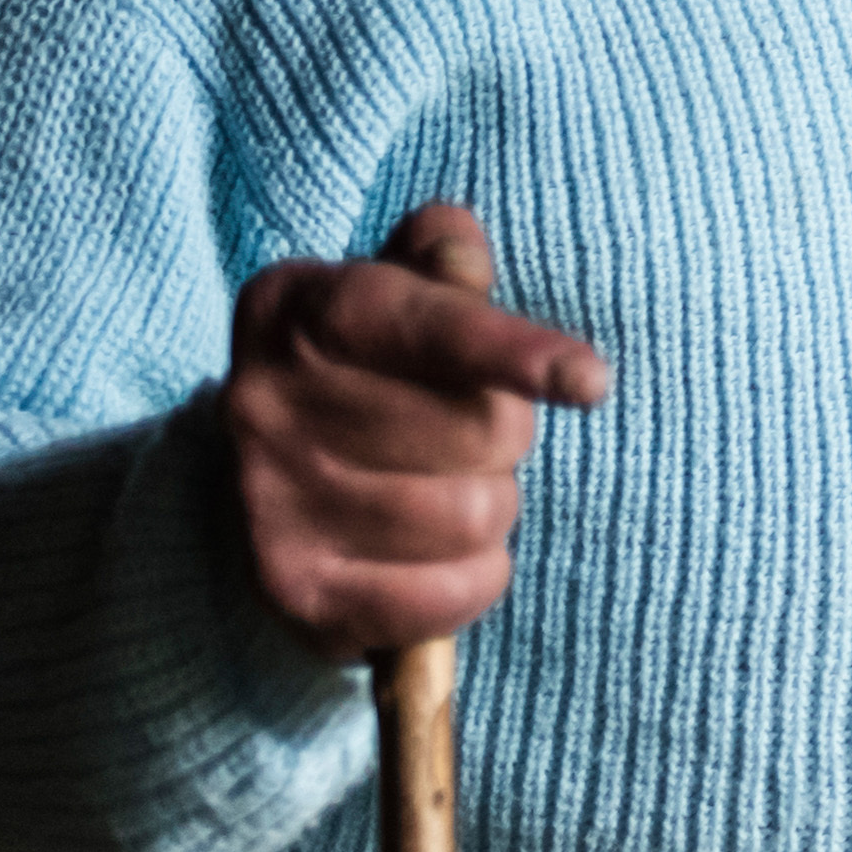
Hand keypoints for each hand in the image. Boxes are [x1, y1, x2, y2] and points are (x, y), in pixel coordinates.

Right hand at [213, 201, 610, 659]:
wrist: (262, 478)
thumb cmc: (368, 367)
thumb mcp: (394, 288)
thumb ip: (442, 257)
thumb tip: (461, 257)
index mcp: (298, 307)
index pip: (430, 328)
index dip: (516, 353)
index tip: (590, 381)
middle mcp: (266, 401)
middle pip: (484, 430)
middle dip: (509, 435)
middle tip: (472, 438)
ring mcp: (270, 500)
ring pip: (474, 516)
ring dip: (493, 510)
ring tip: (446, 491)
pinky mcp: (291, 588)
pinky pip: (449, 595)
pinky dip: (473, 579)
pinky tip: (439, 558)